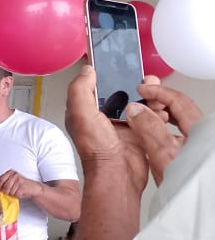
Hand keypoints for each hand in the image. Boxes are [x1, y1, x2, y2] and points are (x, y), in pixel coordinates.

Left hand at [0, 169, 42, 199]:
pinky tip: (20, 193)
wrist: (34, 187)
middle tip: (9, 193)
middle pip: (5, 186)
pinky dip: (17, 196)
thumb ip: (6, 182)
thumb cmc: (22, 184)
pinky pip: (15, 194)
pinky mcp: (22, 187)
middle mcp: (15, 175)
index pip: (1, 179)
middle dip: (6, 192)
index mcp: (11, 172)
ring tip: (16, 192)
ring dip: (12, 194)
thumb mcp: (13, 180)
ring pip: (10, 191)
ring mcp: (19, 181)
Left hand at [65, 64, 148, 194]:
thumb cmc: (97, 150)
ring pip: (136, 101)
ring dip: (147, 97)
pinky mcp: (138, 131)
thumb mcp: (81, 115)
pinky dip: (156, 111)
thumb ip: (80, 91)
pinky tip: (159, 110)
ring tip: (154, 95)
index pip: (93, 86)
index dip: (104, 75)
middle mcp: (102, 117)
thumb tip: (87, 71)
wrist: (118, 174)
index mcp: (84, 111)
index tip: (116, 64)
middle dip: (132, 84)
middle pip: (118, 92)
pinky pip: (149, 115)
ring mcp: (121, 124)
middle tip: (144, 80)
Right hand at [129, 81, 202, 184]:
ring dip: (163, 117)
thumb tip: (136, 110)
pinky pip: (180, 136)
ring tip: (146, 118)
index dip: (158, 92)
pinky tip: (157, 139)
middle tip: (142, 99)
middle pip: (182, 110)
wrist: (197, 207)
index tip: (142, 89)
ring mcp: (200, 146)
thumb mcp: (164, 155)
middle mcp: (203, 135)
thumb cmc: (189, 184)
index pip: (178, 100)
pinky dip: (166, 131)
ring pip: (182, 123)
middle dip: (160, 102)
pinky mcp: (196, 157)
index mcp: (200, 129)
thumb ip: (149, 129)